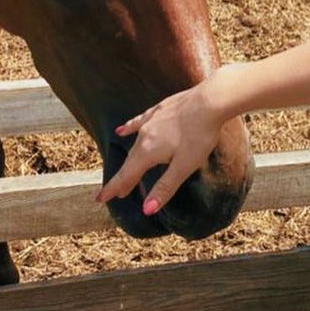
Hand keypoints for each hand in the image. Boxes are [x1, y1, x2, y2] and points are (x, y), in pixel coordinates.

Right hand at [94, 76, 225, 215]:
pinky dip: (129, 129)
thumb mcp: (184, 166)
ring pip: (135, 144)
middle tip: (116, 193)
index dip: (114, 188)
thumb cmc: (200, 135)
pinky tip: (121, 130)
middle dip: (123, 178)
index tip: (100, 198)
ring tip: (126, 170)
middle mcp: (144, 136)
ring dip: (130, 160)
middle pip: (130, 161)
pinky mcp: (159, 110)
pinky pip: (139, 122)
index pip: (126, 175)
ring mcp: (151, 121)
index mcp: (148, 152)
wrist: (210, 101)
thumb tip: (147, 209)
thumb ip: (165, 187)